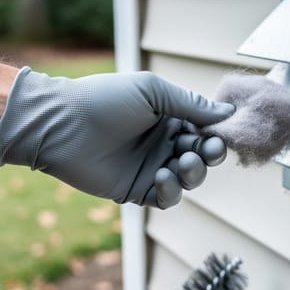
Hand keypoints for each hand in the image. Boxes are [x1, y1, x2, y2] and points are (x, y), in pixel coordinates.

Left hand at [0, 68, 233, 207]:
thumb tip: (229, 113)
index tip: (223, 134)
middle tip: (204, 150)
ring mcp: (151, 167)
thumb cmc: (104, 99)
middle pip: (203, 156)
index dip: (219, 134)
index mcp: (169, 116)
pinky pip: (167, 197)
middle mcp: (163, 142)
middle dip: (210, 154)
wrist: (60, 125)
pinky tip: (162, 176)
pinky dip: (172, 190)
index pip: (206, 129)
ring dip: (194, 172)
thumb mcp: (152, 92)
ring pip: (190, 179)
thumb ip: (191, 105)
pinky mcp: (136, 189)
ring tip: (182, 162)